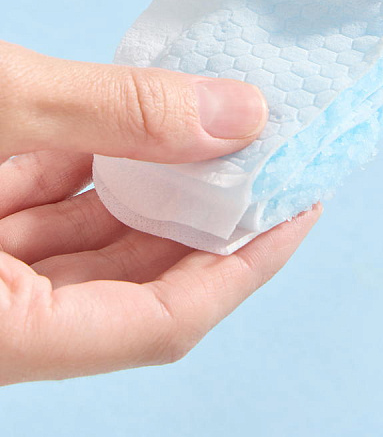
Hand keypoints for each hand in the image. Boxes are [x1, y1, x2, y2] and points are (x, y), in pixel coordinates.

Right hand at [0, 41, 320, 383]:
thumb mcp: (2, 104)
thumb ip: (119, 112)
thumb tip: (241, 113)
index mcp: (2, 331)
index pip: (162, 322)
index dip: (244, 267)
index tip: (299, 211)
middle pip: (130, 282)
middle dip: (201, 218)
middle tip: (263, 160)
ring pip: (85, 247)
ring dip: (146, 189)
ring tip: (209, 137)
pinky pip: (41, 216)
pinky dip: (84, 172)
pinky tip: (126, 127)